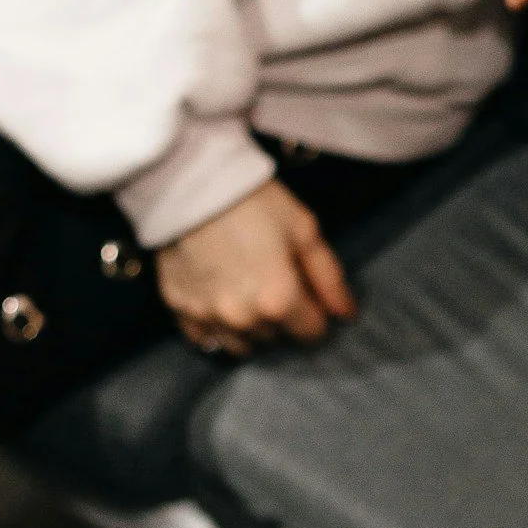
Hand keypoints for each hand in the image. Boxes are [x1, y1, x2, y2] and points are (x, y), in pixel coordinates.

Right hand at [154, 178, 355, 355]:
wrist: (191, 182)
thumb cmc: (256, 202)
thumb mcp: (304, 230)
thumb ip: (330, 278)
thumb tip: (346, 314)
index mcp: (278, 301)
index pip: (312, 333)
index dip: (315, 312)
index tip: (307, 291)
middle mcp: (243, 318)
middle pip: (277, 339)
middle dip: (283, 319)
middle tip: (275, 283)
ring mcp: (208, 316)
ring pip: (242, 346)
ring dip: (251, 330)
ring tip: (248, 296)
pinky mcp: (180, 309)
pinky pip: (205, 338)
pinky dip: (216, 328)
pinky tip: (219, 302)